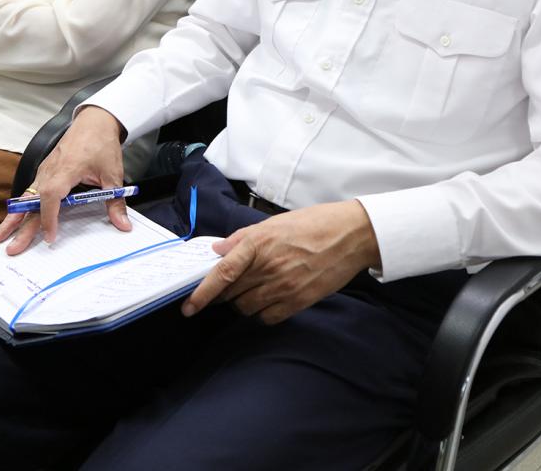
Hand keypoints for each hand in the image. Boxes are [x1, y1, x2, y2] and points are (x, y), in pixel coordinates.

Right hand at [0, 106, 129, 252]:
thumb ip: (115, 201)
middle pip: (31, 201)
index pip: (51, 196)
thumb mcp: (113, 174)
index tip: (49, 236)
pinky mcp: (45, 171)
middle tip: (10, 247)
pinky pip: (30, 191)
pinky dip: (21, 207)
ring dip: (13, 218)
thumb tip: (123, 224)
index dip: (49, 217)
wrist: (95, 121)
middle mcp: (50, 170)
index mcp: (66, 169)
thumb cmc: (101, 143)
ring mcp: (45, 170)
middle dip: (18, 226)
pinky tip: (13, 220)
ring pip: (26, 197)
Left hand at [182, 200, 381, 324]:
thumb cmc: (314, 223)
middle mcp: (268, 267)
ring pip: (246, 308)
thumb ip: (243, 238)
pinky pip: (268, 318)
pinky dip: (262, 313)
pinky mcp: (298, 301)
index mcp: (258, 243)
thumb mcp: (274, 222)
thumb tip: (218, 250)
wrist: (351, 235)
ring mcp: (283, 286)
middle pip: (231, 293)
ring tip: (253, 290)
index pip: (222, 273)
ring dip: (243, 303)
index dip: (201, 293)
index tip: (188, 306)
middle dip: (223, 294)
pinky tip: (269, 300)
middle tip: (229, 287)